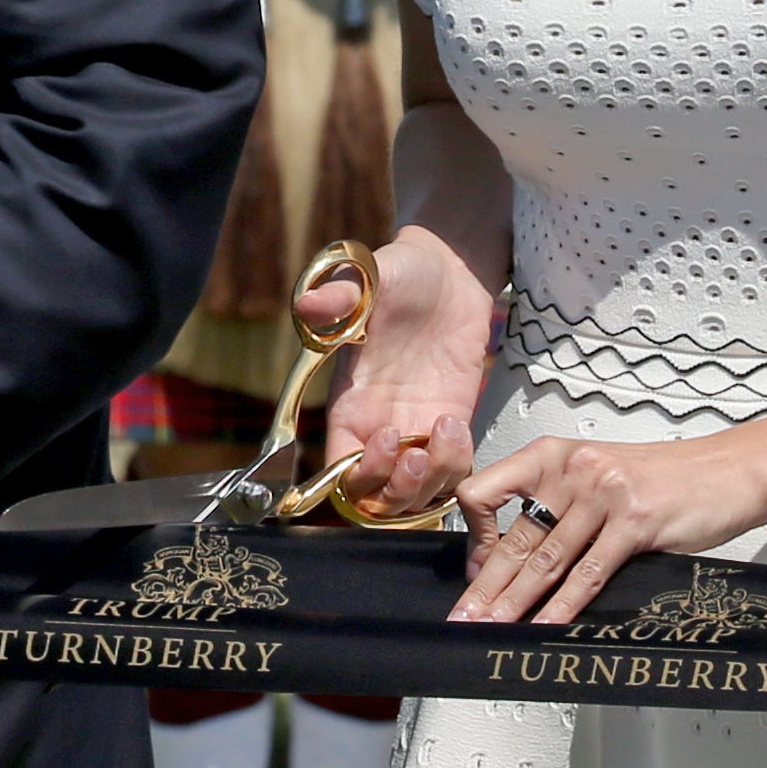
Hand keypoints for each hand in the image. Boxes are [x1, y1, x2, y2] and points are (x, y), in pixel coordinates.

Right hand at [303, 227, 498, 520]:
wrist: (449, 269)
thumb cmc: (401, 273)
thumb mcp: (368, 279)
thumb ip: (338, 297)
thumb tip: (308, 305)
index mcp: (350, 403)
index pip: (339, 468)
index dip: (361, 472)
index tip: (386, 435)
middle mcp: (379, 425)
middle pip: (376, 498)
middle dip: (397, 491)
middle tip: (418, 453)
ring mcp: (417, 429)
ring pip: (416, 496)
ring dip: (432, 482)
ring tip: (444, 432)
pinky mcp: (450, 424)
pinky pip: (451, 473)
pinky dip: (458, 465)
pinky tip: (457, 425)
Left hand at [448, 433, 766, 623]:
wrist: (729, 470)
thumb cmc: (662, 478)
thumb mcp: (595, 475)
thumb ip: (555, 504)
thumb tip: (514, 556)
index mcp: (551, 455)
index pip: (485, 492)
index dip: (475, 537)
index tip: (474, 571)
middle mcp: (571, 471)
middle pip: (515, 538)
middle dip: (486, 587)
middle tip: (463, 618)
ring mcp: (603, 495)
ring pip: (548, 560)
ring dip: (516, 603)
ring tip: (493, 629)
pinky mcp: (635, 523)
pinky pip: (590, 573)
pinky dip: (565, 606)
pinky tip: (547, 626)